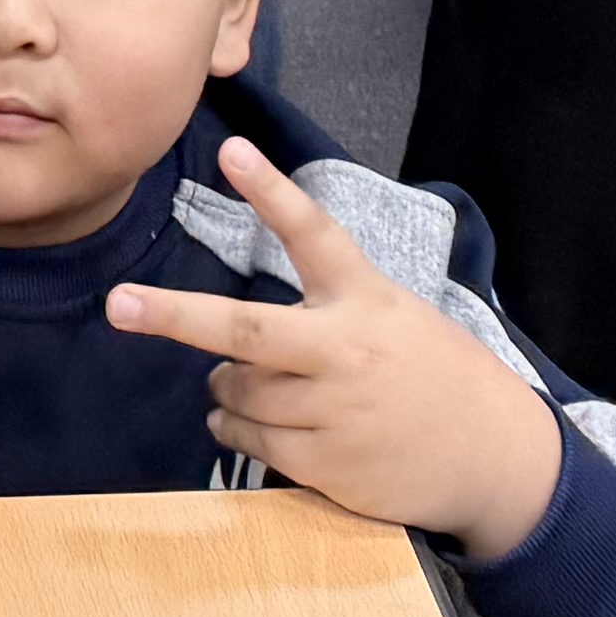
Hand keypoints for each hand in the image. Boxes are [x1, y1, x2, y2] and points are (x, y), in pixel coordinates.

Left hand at [106, 132, 564, 558]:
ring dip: (225, 385)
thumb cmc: (431, 372)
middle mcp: (345, 351)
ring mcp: (335, 412)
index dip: (273, 192)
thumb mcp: (393, 314)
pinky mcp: (328, 466)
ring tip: (244, 380)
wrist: (495, 456)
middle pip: (247, 330)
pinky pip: (253, 439)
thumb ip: (326, 308)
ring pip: (241, 392)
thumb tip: (233, 334)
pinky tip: (254, 420)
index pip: (315, 235)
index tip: (232, 151)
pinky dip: (237, 425)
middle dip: (176, 316)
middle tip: (120, 305)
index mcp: (366, 299)